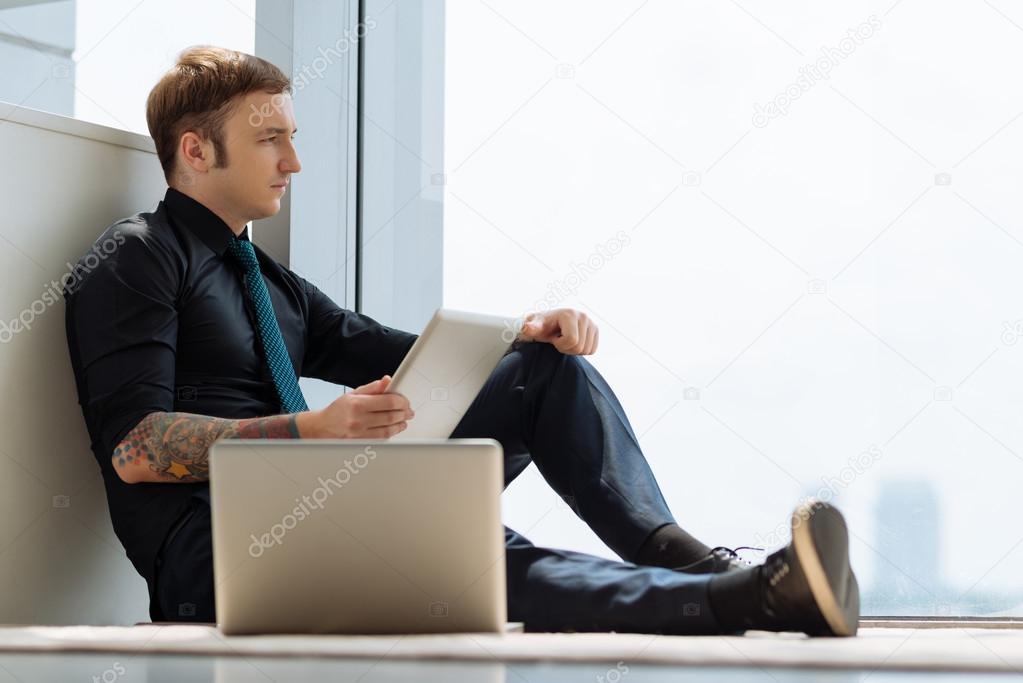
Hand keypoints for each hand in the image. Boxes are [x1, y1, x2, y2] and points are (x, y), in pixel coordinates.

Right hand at [298, 375, 414, 437]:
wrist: (321, 428)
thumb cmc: (338, 410)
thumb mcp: (353, 394)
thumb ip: (373, 388)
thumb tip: (388, 380)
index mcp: (357, 404)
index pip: (388, 401)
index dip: (402, 401)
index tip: (405, 401)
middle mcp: (358, 420)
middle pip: (390, 416)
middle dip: (404, 413)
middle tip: (409, 412)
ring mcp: (359, 434)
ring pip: (388, 430)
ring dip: (400, 425)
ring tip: (404, 420)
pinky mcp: (360, 444)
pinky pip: (381, 439)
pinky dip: (390, 433)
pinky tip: (394, 428)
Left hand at [517, 308, 598, 354]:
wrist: (547, 323)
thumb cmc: (540, 326)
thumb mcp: (534, 328)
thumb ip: (530, 328)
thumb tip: (525, 327)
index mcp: (570, 314)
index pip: (572, 340)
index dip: (560, 344)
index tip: (553, 338)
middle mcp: (583, 316)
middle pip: (580, 347)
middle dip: (567, 348)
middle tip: (559, 340)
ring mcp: (591, 322)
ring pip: (587, 350)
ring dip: (574, 350)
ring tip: (565, 340)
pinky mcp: (595, 329)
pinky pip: (592, 350)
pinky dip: (582, 350)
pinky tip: (573, 341)